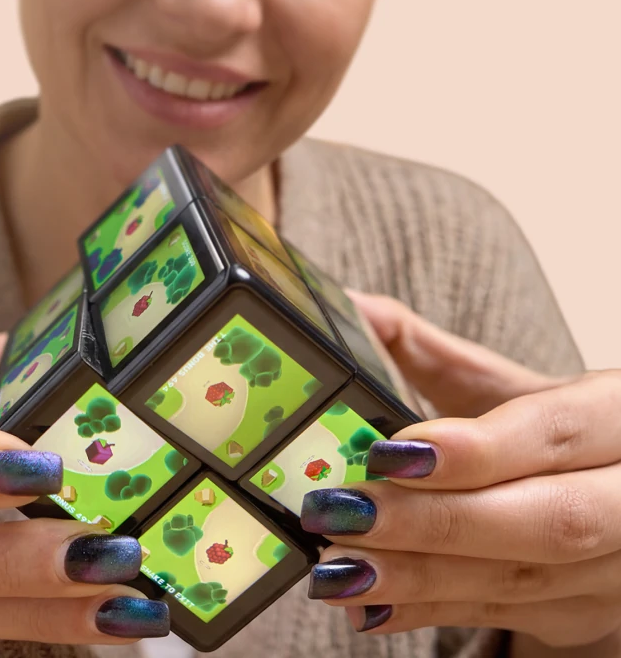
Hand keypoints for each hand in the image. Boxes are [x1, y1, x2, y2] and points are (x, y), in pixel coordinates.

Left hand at [301, 294, 620, 650]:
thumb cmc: (560, 430)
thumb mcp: (511, 386)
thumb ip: (430, 351)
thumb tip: (348, 309)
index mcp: (619, 417)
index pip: (556, 432)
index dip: (478, 447)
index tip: (392, 452)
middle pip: (549, 519)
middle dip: (436, 521)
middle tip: (343, 511)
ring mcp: (619, 570)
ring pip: (524, 579)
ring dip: (420, 578)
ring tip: (335, 564)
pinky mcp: (588, 616)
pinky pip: (506, 619)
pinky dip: (429, 612)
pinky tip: (365, 604)